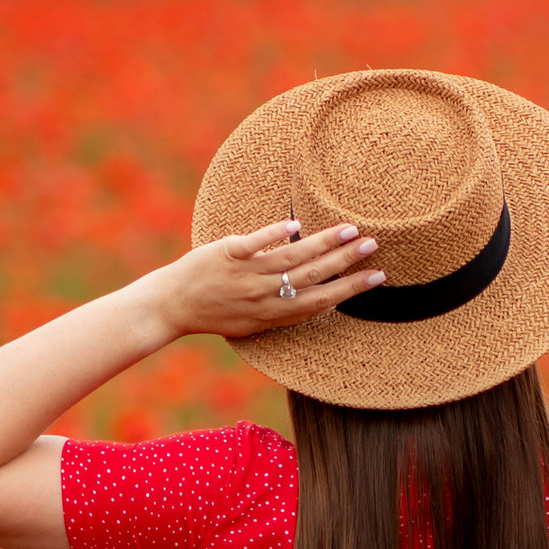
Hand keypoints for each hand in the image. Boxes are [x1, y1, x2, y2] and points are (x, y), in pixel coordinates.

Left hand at [156, 220, 385, 343]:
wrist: (171, 306)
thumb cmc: (213, 315)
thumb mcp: (252, 324)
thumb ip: (283, 312)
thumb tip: (317, 302)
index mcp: (273, 314)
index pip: (321, 301)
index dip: (351, 289)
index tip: (377, 276)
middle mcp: (264, 295)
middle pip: (313, 277)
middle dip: (347, 261)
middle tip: (373, 245)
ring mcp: (246, 274)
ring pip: (292, 257)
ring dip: (323, 243)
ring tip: (350, 230)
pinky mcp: (227, 253)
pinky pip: (254, 242)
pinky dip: (274, 233)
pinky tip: (295, 224)